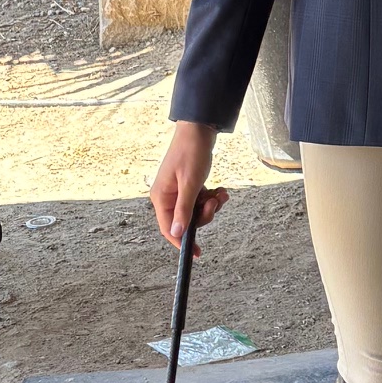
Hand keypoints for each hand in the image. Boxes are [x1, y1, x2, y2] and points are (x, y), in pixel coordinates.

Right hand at [151, 122, 227, 247]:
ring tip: (220, 193)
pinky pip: (200, 201)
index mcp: (160, 197)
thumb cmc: (191, 154)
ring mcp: (177, 191)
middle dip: (204, 215)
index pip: (168, 229)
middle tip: (214, 203)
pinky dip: (211, 198)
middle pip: (186, 221)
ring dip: (211, 205)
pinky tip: (219, 190)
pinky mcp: (188, 186)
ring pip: (196, 211)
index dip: (181, 242)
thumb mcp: (190, 184)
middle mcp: (166, 196)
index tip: (196, 252)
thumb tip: (176, 233)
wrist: (199, 130)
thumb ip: (183, 210)